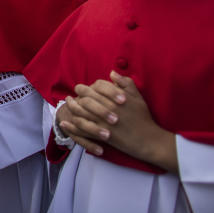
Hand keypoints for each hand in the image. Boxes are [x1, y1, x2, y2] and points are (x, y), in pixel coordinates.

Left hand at [58, 73, 176, 172]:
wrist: (149, 140)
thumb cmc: (143, 117)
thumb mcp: (137, 97)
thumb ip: (125, 82)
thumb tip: (111, 73)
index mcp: (115, 97)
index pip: (96, 87)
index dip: (87, 87)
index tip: (80, 88)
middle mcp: (108, 108)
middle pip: (86, 98)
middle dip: (76, 95)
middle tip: (70, 95)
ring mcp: (103, 122)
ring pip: (82, 113)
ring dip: (72, 107)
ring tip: (68, 104)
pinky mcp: (102, 135)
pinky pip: (82, 130)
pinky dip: (72, 127)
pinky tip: (65, 123)